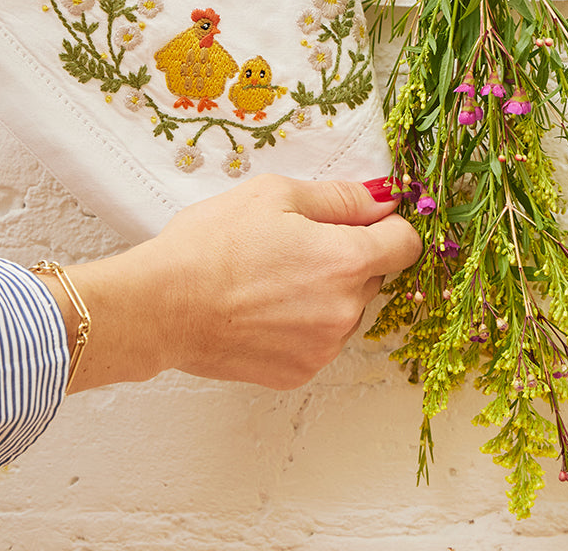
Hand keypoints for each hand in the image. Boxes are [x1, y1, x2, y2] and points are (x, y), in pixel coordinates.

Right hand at [55, 174, 420, 390]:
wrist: (162, 305)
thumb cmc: (211, 243)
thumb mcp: (275, 194)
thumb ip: (339, 197)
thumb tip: (382, 199)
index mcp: (346, 260)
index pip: (406, 244)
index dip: (388, 225)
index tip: (364, 220)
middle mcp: (345, 311)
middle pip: (373, 276)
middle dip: (347, 257)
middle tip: (294, 244)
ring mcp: (323, 348)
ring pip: (345, 310)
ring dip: (325, 293)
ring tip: (271, 278)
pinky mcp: (299, 373)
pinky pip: (319, 340)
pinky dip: (301, 324)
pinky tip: (262, 308)